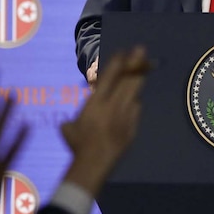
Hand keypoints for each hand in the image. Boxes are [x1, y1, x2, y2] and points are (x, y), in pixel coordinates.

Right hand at [61, 47, 149, 195]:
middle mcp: (112, 105)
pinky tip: (135, 100)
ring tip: (145, 67)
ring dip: (139, 78)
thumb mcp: (69, 127)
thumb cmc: (77, 144)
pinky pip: (136, 110)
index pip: (109, 77)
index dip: (116, 63)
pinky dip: (134, 103)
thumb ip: (74, 119)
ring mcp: (125, 115)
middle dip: (135, 64)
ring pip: (134, 92)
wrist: (94, 163)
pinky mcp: (133, 126)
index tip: (122, 52)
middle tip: (141, 50)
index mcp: (96, 103)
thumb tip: (71, 123)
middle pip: (127, 80)